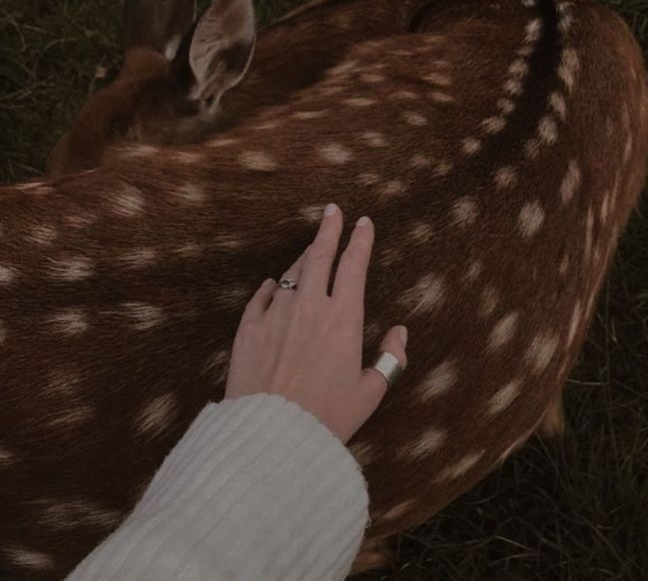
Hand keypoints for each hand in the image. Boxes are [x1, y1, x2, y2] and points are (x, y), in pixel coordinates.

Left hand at [224, 203, 408, 442]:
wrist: (270, 436)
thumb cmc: (326, 419)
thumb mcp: (370, 393)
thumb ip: (389, 358)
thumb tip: (399, 332)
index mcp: (343, 319)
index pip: (354, 266)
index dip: (361, 241)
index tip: (364, 222)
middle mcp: (309, 308)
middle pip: (319, 255)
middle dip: (328, 229)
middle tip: (333, 211)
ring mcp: (276, 315)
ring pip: (292, 273)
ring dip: (303, 257)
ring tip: (310, 249)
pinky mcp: (248, 329)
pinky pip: (261, 297)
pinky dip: (271, 287)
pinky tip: (274, 284)